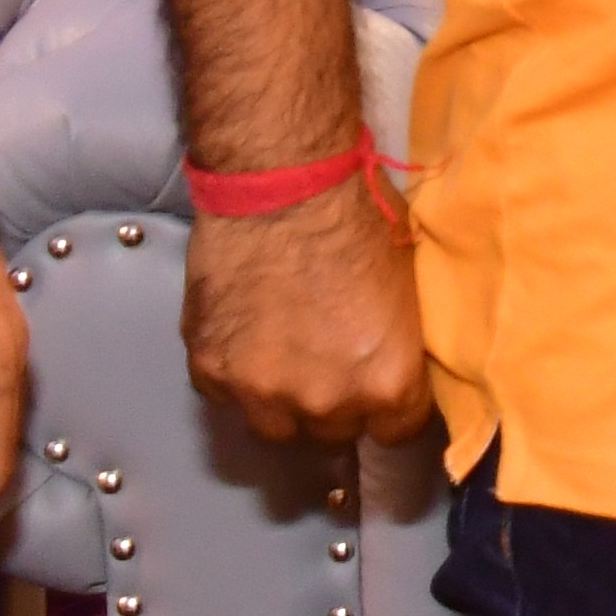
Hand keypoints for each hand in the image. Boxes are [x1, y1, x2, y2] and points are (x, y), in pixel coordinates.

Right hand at [181, 172, 433, 446]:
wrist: (282, 182)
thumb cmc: (358, 216)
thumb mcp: (406, 284)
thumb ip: (397, 342)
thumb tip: (394, 361)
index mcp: (386, 381)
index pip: (397, 432)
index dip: (390, 408)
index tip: (383, 386)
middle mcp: (324, 402)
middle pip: (334, 433)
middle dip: (337, 404)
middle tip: (332, 363)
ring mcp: (260, 393)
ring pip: (276, 427)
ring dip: (284, 402)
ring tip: (287, 359)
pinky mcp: (209, 373)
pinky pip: (227, 397)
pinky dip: (237, 376)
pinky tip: (245, 337)